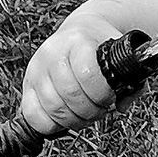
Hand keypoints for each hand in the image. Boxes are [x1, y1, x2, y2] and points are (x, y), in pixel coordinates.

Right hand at [21, 15, 134, 135]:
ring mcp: (36, 69)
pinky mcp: (27, 85)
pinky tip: (66, 118)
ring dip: (74, 120)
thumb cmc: (103, 49)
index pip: (88, 74)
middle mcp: (52, 52)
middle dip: (91, 111)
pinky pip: (32, 115)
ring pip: (52, 107)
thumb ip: (131, 81)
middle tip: (100, 109)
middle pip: (70, 94)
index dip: (103, 94)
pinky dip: (51, 124)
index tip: (111, 97)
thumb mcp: (121, 56)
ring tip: (85, 114)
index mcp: (78, 41)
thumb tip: (122, 106)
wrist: (81, 32)